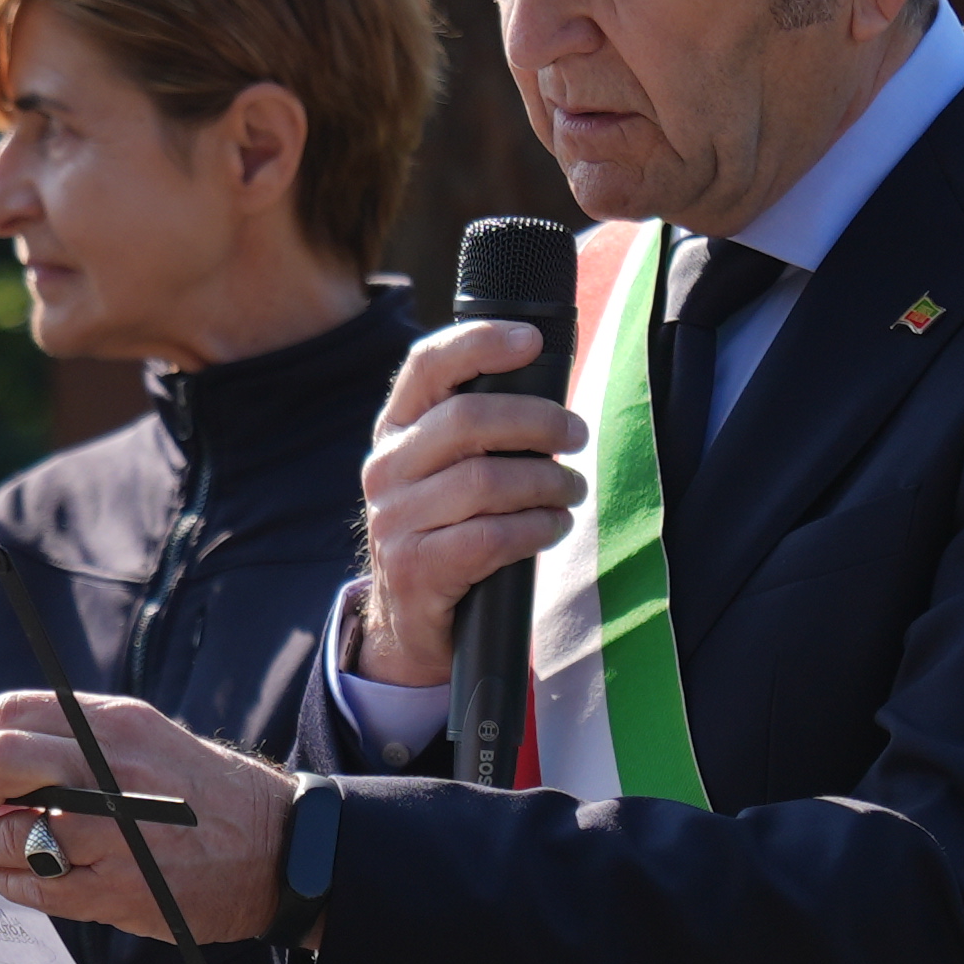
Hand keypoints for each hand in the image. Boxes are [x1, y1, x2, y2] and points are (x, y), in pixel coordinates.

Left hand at [0, 689, 293, 942]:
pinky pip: (35, 885)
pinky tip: (4, 876)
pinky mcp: (119, 888)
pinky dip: (5, 881)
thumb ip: (74, 741)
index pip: (12, 714)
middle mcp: (111, 771)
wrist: (278, 848)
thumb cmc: (203, 794)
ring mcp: (114, 832)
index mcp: (114, 724)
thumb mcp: (145, 740)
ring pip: (8, 832)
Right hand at [345, 316, 588, 689]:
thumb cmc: (449, 531)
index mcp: (395, 431)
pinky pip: (490, 537)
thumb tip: (550, 388)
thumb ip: (478, 430)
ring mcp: (393, 519)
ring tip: (571, 492)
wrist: (410, 622)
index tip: (534, 341)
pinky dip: (536, 529)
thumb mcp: (447, 472)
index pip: (427, 365)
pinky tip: (553, 527)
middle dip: (538, 423)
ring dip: (547, 485)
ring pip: (486, 481)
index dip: (480, 343)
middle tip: (577, 437)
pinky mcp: (415, 568)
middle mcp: (386, 468)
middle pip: (467, 420)